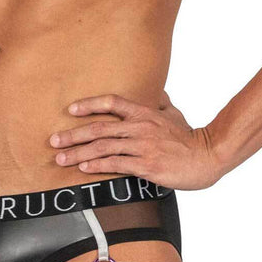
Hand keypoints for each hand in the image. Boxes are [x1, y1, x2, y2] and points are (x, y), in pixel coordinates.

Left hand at [50, 93, 222, 189]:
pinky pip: (117, 164)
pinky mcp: (147, 166)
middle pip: (99, 128)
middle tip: (53, 141)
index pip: (112, 102)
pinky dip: (98, 166)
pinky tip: (84, 168)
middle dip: (72, 135)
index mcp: (144, 113)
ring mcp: (143, 146)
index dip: (89, 104)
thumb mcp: (174, 114)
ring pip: (103, 147)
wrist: (208, 156)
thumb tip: (156, 93)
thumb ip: (161, 103)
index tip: (70, 109)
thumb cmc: (189, 137)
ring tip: (60, 159)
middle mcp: (140, 127)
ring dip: (78, 153)